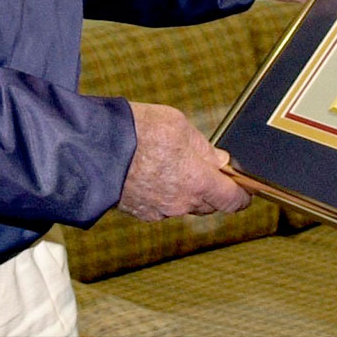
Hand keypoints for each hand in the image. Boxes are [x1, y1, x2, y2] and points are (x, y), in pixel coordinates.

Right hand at [118, 101, 250, 221]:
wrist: (92, 149)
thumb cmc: (137, 131)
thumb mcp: (178, 125)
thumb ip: (203, 147)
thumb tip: (218, 160)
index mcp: (197, 182)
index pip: (232, 200)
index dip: (242, 194)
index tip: (244, 187)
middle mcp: (181, 204)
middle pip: (209, 204)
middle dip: (212, 188)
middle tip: (205, 165)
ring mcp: (159, 211)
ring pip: (184, 205)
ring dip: (185, 190)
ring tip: (171, 163)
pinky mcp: (139, 212)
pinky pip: (162, 206)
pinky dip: (163, 193)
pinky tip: (152, 173)